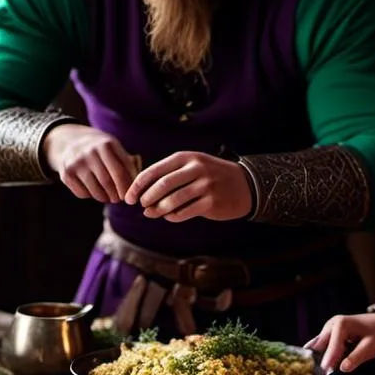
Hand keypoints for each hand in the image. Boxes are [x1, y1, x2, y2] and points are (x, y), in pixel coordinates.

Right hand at [43, 124, 139, 202]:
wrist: (70, 141)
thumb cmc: (101, 149)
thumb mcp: (115, 149)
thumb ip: (129, 164)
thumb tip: (135, 184)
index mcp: (106, 144)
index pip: (120, 171)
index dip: (127, 187)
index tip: (130, 195)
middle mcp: (90, 152)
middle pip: (108, 182)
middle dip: (116, 195)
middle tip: (119, 199)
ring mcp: (76, 163)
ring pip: (96, 191)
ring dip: (105, 198)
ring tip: (109, 197)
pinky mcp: (67, 174)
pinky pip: (83, 193)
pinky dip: (91, 196)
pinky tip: (94, 190)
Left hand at [125, 151, 251, 221]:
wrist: (245, 185)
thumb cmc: (212, 176)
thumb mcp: (193, 166)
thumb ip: (170, 174)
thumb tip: (143, 192)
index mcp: (187, 158)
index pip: (154, 171)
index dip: (138, 185)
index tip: (129, 197)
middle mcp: (196, 169)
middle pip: (162, 186)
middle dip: (146, 198)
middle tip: (141, 206)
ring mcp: (205, 185)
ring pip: (172, 201)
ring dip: (157, 210)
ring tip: (151, 213)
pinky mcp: (211, 202)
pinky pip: (184, 212)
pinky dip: (172, 216)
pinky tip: (169, 216)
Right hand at [305, 313, 374, 373]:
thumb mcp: (371, 346)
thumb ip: (357, 357)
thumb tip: (343, 368)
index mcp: (341, 324)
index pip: (332, 345)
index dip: (329, 359)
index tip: (325, 372)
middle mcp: (332, 323)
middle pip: (321, 344)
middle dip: (321, 359)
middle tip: (323, 374)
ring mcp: (330, 327)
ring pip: (320, 345)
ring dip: (322, 357)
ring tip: (326, 371)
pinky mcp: (331, 333)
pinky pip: (324, 345)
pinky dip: (325, 354)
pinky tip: (330, 364)